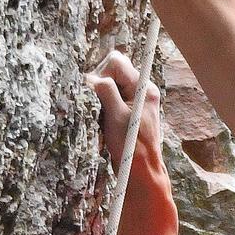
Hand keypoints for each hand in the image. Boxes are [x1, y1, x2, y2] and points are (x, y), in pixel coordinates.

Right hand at [91, 46, 164, 181]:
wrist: (141, 172)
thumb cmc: (131, 147)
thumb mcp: (116, 116)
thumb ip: (106, 91)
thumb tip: (91, 77)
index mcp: (143, 88)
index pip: (117, 62)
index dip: (101, 72)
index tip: (96, 92)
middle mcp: (141, 90)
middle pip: (112, 71)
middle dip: (100, 85)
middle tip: (99, 107)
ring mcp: (134, 101)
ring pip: (109, 85)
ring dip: (100, 98)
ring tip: (103, 117)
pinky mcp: (127, 111)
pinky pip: (109, 98)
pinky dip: (102, 107)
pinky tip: (103, 121)